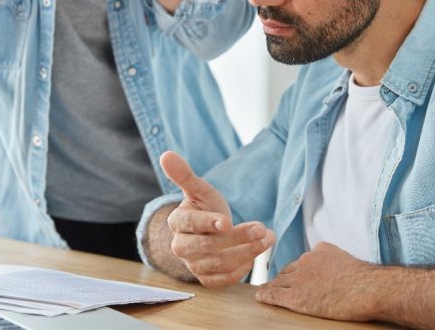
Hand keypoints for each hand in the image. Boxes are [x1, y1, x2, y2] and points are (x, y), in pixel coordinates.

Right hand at [160, 151, 274, 287]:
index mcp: (177, 222)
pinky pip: (224, 279)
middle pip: (208, 246)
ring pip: (219, 264)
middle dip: (238, 237)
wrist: (210, 230)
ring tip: (267, 238)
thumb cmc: (205, 207)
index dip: (208, 223)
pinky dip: (242, 269)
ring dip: (247, 252)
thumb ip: (184, 174)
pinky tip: (255, 255)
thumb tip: (166, 154)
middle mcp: (181, 247)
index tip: (227, 221)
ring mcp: (193, 265)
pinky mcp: (207, 279)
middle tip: (262, 228)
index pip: (190, 224)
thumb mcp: (199, 189)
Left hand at [255, 242, 380, 320]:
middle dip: (283, 277)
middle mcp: (307, 261)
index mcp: (320, 251)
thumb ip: (336, 263)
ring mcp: (301, 279)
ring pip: (280, 282)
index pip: (303, 260)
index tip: (294, 275)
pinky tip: (261, 297)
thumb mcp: (349, 262)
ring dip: (272, 286)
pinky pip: (276, 295)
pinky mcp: (297, 297)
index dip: (298, 270)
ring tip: (264, 290)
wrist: (369, 289)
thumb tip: (338, 271)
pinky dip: (267, 295)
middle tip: (276, 283)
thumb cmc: (367, 281)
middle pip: (289, 270)